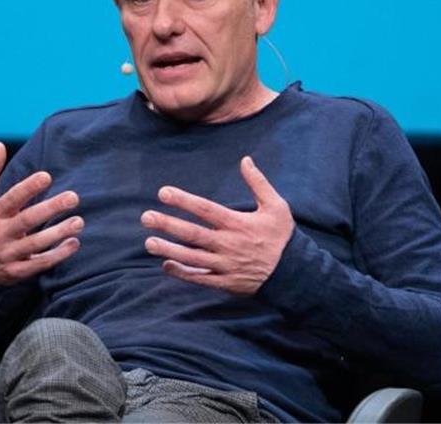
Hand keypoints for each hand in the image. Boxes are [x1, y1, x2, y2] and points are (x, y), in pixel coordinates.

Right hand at [0, 141, 81, 284]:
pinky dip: (57, 255)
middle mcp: (0, 234)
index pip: (11, 199)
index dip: (28, 188)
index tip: (47, 176)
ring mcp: (8, 254)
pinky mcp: (17, 271)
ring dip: (58, 233)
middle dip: (51, 208)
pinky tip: (74, 243)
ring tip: (79, 221)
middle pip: (27, 220)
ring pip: (36, 244)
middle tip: (74, 197)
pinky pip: (39, 264)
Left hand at [140, 156, 294, 295]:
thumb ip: (258, 183)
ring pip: (192, 257)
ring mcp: (225, 265)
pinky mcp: (225, 282)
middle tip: (146, 217)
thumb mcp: (276, 206)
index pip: (205, 210)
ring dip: (169, 249)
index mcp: (238, 224)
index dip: (184, 201)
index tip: (163, 192)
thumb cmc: (282, 236)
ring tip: (148, 242)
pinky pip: (200, 278)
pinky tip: (166, 265)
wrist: (294, 274)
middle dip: (168, 225)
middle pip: (193, 234)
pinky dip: (182, 273)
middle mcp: (228, 244)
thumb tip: (245, 159)